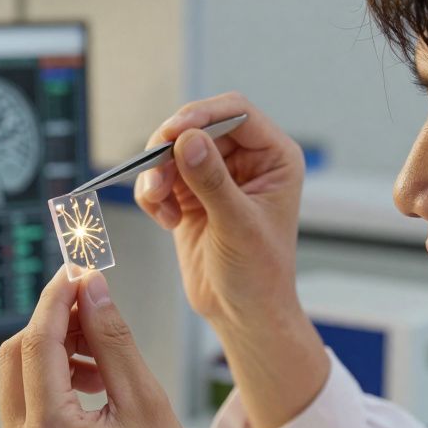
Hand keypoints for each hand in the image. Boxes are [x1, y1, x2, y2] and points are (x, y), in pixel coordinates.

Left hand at [0, 269, 233, 427]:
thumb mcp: (146, 403)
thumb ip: (112, 340)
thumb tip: (92, 290)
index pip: (36, 342)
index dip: (56, 299)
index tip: (75, 272)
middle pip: (14, 357)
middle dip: (51, 324)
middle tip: (91, 307)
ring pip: (17, 381)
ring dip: (52, 354)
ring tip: (101, 357)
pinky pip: (25, 411)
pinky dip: (51, 386)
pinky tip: (92, 385)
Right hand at [134, 92, 304, 326]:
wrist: (242, 314)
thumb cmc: (259, 274)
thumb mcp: (237, 225)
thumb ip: (212, 181)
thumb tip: (188, 140)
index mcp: (274, 158)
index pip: (236, 113)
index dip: (202, 115)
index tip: (173, 132)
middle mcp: (245, 161)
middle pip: (197, 127)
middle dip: (170, 149)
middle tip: (153, 171)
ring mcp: (216, 178)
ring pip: (173, 151)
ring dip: (157, 174)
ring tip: (158, 203)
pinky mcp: (191, 197)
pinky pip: (161, 178)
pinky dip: (154, 195)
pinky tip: (166, 221)